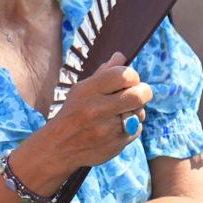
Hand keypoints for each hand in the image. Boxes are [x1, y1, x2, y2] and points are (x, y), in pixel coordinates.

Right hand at [42, 53, 153, 168]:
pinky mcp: (116, 145)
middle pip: (139, 95)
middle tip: (138, 93)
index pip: (124, 75)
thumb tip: (121, 56)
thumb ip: (103, 73)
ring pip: (140, 113)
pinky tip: (117, 127)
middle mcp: (98, 109)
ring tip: (121, 112)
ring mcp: (108, 129)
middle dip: (143, 91)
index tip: (130, 80)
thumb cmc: (72, 113)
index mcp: (88, 91)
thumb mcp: (81, 90)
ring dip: (135, 110)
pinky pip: (137, 129)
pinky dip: (131, 126)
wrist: (59, 147)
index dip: (133, 76)